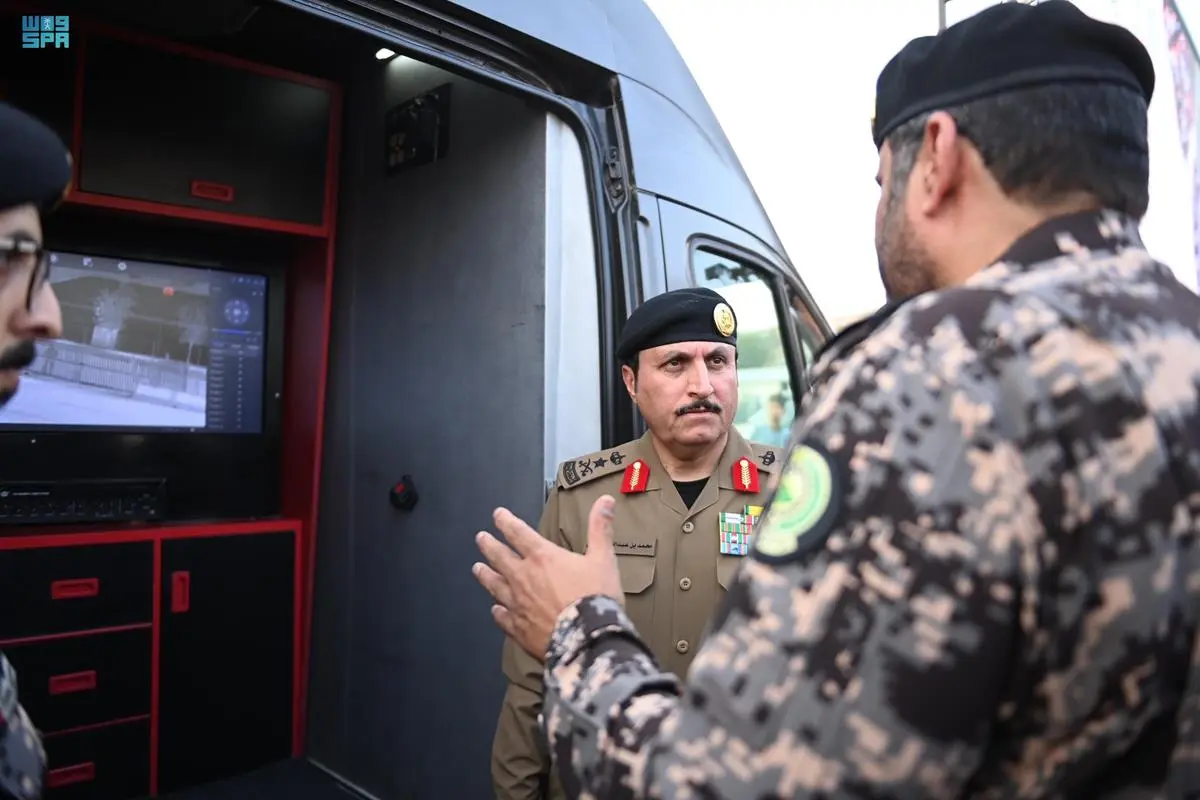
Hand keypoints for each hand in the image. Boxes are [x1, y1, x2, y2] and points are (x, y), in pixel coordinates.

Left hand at [473, 495, 623, 660]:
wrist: (587, 639)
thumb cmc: (596, 596)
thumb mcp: (603, 558)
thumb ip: (600, 528)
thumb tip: (605, 500)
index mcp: (542, 557)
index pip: (518, 533)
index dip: (506, 521)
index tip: (497, 514)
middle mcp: (523, 577)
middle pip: (499, 557)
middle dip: (489, 546)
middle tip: (480, 538)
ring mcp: (517, 604)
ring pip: (495, 585)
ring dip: (486, 575)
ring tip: (477, 568)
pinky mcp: (518, 628)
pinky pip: (503, 617)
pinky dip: (498, 611)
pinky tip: (495, 609)